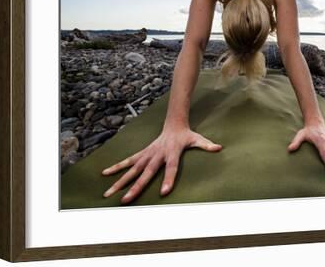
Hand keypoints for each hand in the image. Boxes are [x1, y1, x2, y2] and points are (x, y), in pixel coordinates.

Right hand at [101, 126, 221, 203]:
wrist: (173, 123)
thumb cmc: (186, 135)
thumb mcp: (197, 139)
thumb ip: (207, 145)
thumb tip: (219, 148)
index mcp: (171, 153)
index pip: (171, 168)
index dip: (168, 179)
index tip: (164, 192)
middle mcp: (157, 155)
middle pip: (146, 173)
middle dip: (136, 187)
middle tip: (126, 201)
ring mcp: (147, 154)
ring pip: (132, 170)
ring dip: (119, 181)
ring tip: (108, 193)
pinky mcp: (142, 154)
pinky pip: (127, 162)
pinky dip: (116, 168)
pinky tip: (105, 174)